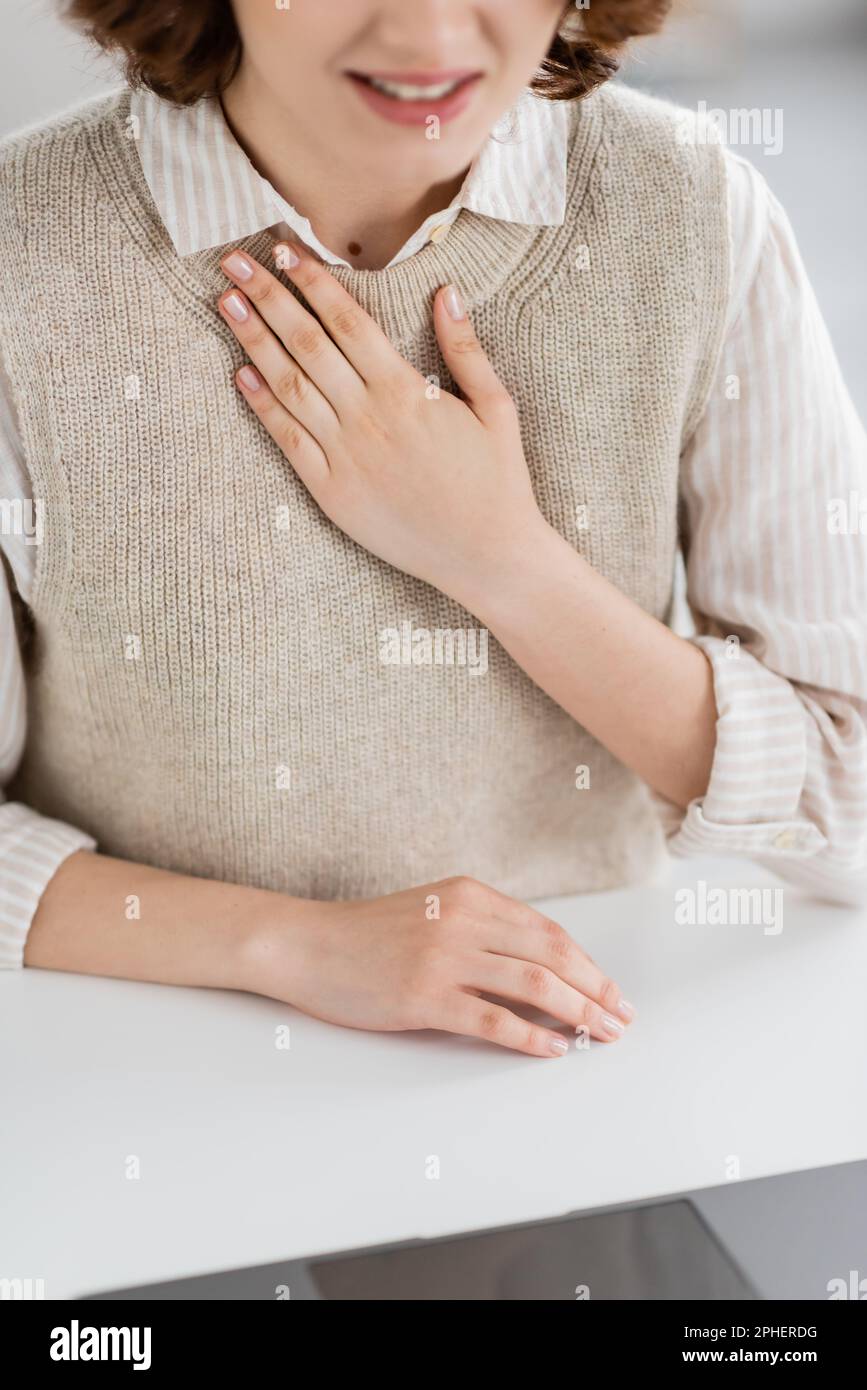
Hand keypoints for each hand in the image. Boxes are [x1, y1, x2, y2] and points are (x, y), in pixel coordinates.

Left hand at [218, 242, 547, 604]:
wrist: (486, 555)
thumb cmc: (496, 482)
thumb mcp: (496, 408)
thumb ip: (466, 349)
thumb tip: (446, 291)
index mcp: (408, 392)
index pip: (348, 322)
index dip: (313, 283)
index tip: (285, 250)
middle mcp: (369, 418)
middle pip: (307, 343)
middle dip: (268, 296)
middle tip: (233, 260)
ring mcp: (346, 456)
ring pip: (289, 386)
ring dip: (253, 340)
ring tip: (225, 302)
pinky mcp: (332, 493)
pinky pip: (288, 441)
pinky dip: (262, 405)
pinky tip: (240, 373)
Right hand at [243, 876, 634, 1056]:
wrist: (308, 944)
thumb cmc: (368, 935)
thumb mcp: (434, 911)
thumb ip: (482, 929)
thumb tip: (540, 969)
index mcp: (472, 896)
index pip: (550, 933)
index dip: (589, 965)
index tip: (612, 990)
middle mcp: (465, 920)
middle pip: (553, 958)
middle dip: (596, 990)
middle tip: (622, 1018)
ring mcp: (445, 958)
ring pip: (534, 987)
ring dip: (579, 1014)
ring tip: (601, 1035)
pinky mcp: (425, 996)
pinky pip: (493, 1020)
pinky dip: (532, 1038)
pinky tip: (554, 1050)